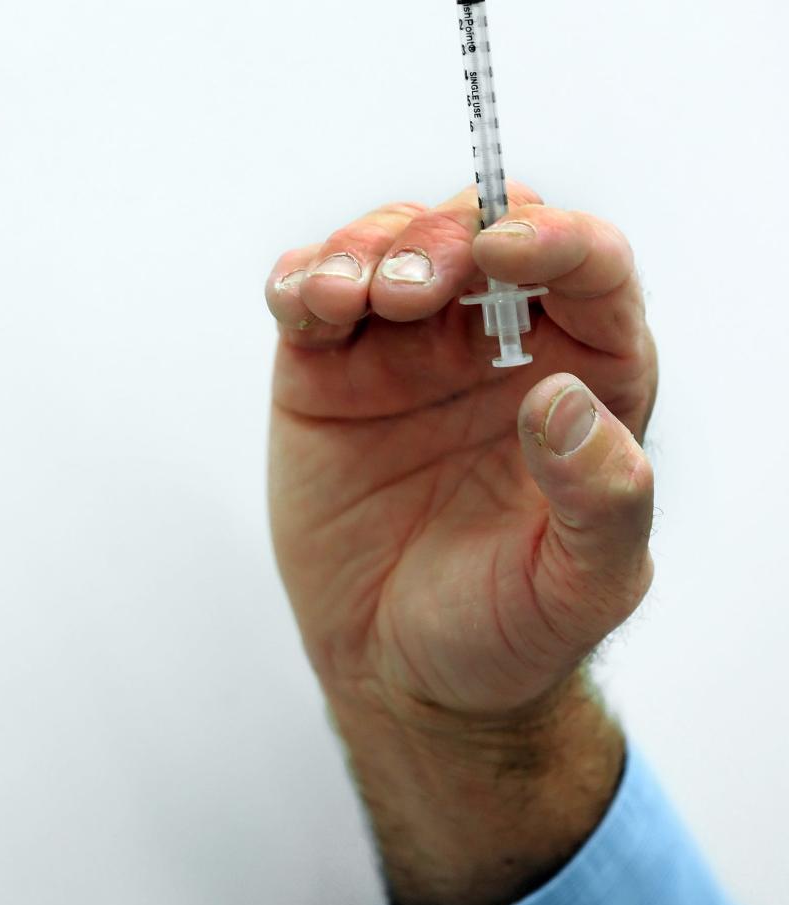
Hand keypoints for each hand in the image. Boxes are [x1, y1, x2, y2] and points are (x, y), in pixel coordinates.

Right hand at [265, 181, 656, 727]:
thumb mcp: (580, 587)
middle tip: (410, 290)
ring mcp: (405, 347)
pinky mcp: (326, 366)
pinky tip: (306, 304)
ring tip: (346, 299)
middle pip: (480, 230)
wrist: (402, 674)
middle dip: (445, 235)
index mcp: (583, 372)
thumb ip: (603, 501)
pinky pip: (309, 290)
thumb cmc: (509, 627)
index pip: (592, 266)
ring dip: (367, 246)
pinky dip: (301, 277)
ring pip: (392, 239)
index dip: (556, 239)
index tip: (506, 253)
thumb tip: (567, 400)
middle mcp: (496, 341)